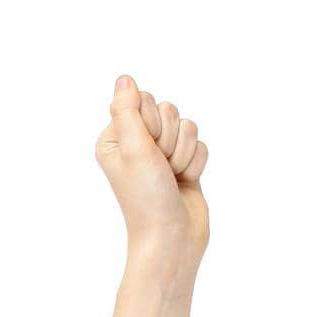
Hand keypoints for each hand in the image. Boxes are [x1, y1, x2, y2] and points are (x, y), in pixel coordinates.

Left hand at [96, 75, 209, 274]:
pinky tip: (184, 183)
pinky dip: (196, 164)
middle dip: (169, 139)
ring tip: (172, 178)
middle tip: (160, 167)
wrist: (171, 238)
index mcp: (115, 138)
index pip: (142, 100)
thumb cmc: (147, 198)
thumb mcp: (133, 149)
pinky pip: (200, 144)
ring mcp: (160, 155)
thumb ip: (128, 110)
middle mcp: (135, 144)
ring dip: (183, 153)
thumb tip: (124, 79)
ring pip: (187, 126)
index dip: (151, 122)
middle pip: (167, 110)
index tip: (146, 151)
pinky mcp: (182, 164)